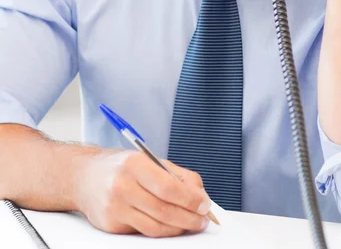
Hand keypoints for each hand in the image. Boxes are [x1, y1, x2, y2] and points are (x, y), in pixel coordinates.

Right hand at [73, 150, 211, 237]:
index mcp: (136, 164)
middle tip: (203, 220)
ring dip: (178, 229)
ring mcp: (115, 207)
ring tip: (191, 224)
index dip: (190, 200)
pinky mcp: (111, 224)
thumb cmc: (122, 167)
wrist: (85, 177)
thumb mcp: (149, 160)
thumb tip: (199, 194)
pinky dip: (162, 231)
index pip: (169, 187)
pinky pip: (143, 232)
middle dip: (189, 218)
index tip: (205, 205)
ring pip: (155, 227)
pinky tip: (171, 226)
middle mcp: (123, 185)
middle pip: (164, 210)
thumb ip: (176, 174)